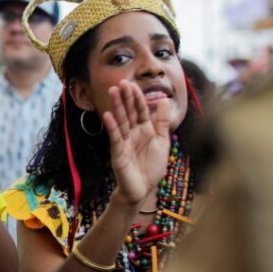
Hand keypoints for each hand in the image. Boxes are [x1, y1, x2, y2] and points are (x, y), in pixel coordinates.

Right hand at [103, 81, 171, 205]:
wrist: (144, 189)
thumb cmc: (152, 167)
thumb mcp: (162, 142)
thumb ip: (162, 122)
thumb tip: (165, 100)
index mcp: (144, 130)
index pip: (140, 110)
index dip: (137, 98)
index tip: (132, 84)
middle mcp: (132, 133)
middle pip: (129, 112)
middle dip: (125, 98)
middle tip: (121, 82)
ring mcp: (124, 142)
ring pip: (121, 121)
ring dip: (117, 106)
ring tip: (113, 92)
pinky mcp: (118, 153)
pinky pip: (115, 137)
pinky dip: (112, 126)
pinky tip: (108, 115)